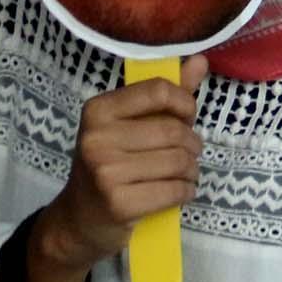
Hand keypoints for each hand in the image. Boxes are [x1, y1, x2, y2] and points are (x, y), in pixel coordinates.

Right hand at [32, 57, 207, 281]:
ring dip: (192, 169)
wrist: (79, 220)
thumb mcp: (127, 126)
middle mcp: (98, 138)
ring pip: (178, 161)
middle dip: (192, 143)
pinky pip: (175, 190)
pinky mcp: (120, 204)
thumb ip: (164, 94)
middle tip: (188, 151)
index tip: (186, 117)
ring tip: (185, 172)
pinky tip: (180, 191)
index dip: (184, 103)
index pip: (157, 90)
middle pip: (173, 130)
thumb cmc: (109, 165)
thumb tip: (201, 60)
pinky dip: (187, 190)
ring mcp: (106, 173)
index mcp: (98, 111)